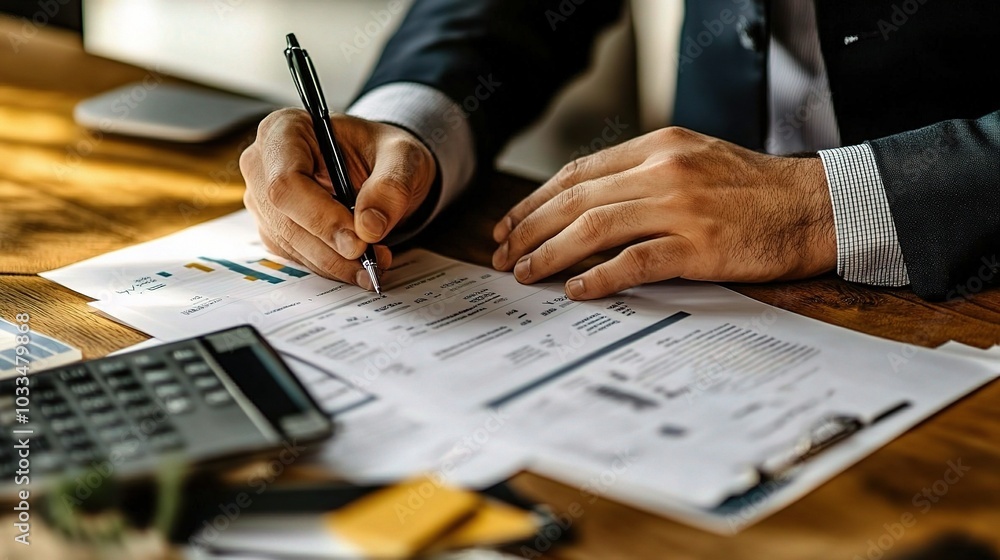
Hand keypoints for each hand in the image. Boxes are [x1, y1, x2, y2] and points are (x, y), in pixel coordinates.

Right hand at [240, 108, 436, 288]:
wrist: (381, 166)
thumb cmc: (382, 151)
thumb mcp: (402, 156)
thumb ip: (391, 185)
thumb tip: (369, 227)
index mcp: (285, 130)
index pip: (286, 181)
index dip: (320, 217)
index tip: (358, 240)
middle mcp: (265, 165)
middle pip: (284, 218)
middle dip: (331, 247)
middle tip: (373, 260)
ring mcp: (265, 200)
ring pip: (291, 244)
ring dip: (335, 263)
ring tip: (376, 263)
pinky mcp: (276, 228)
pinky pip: (298, 256)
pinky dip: (332, 266)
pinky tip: (360, 265)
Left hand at [491, 127, 835, 299]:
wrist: (815, 206)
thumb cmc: (755, 190)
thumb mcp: (694, 160)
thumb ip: (644, 175)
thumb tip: (588, 204)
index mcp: (658, 147)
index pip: (578, 173)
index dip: (536, 201)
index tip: (511, 225)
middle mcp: (663, 171)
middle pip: (576, 200)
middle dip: (530, 229)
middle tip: (504, 255)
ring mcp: (681, 207)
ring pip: (594, 228)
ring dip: (551, 253)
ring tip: (527, 273)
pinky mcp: (700, 246)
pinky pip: (636, 261)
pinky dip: (600, 276)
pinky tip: (577, 290)